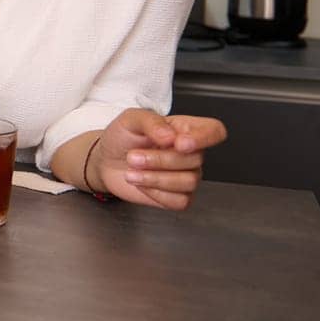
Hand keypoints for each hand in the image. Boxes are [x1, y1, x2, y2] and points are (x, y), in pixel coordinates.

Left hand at [90, 109, 227, 209]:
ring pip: (189, 182)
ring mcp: (187, 175)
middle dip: (159, 160)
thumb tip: (170, 135)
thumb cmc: (122, 137)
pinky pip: (179, 201)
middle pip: (195, 159)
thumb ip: (152, 121)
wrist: (105, 161)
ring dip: (155, 178)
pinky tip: (142, 183)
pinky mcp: (177, 196)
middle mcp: (191, 153)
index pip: (214, 131)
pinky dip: (156, 194)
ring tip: (132, 170)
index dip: (203, 138)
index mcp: (185, 129)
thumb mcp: (131, 119)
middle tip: (133, 156)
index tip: (179, 143)